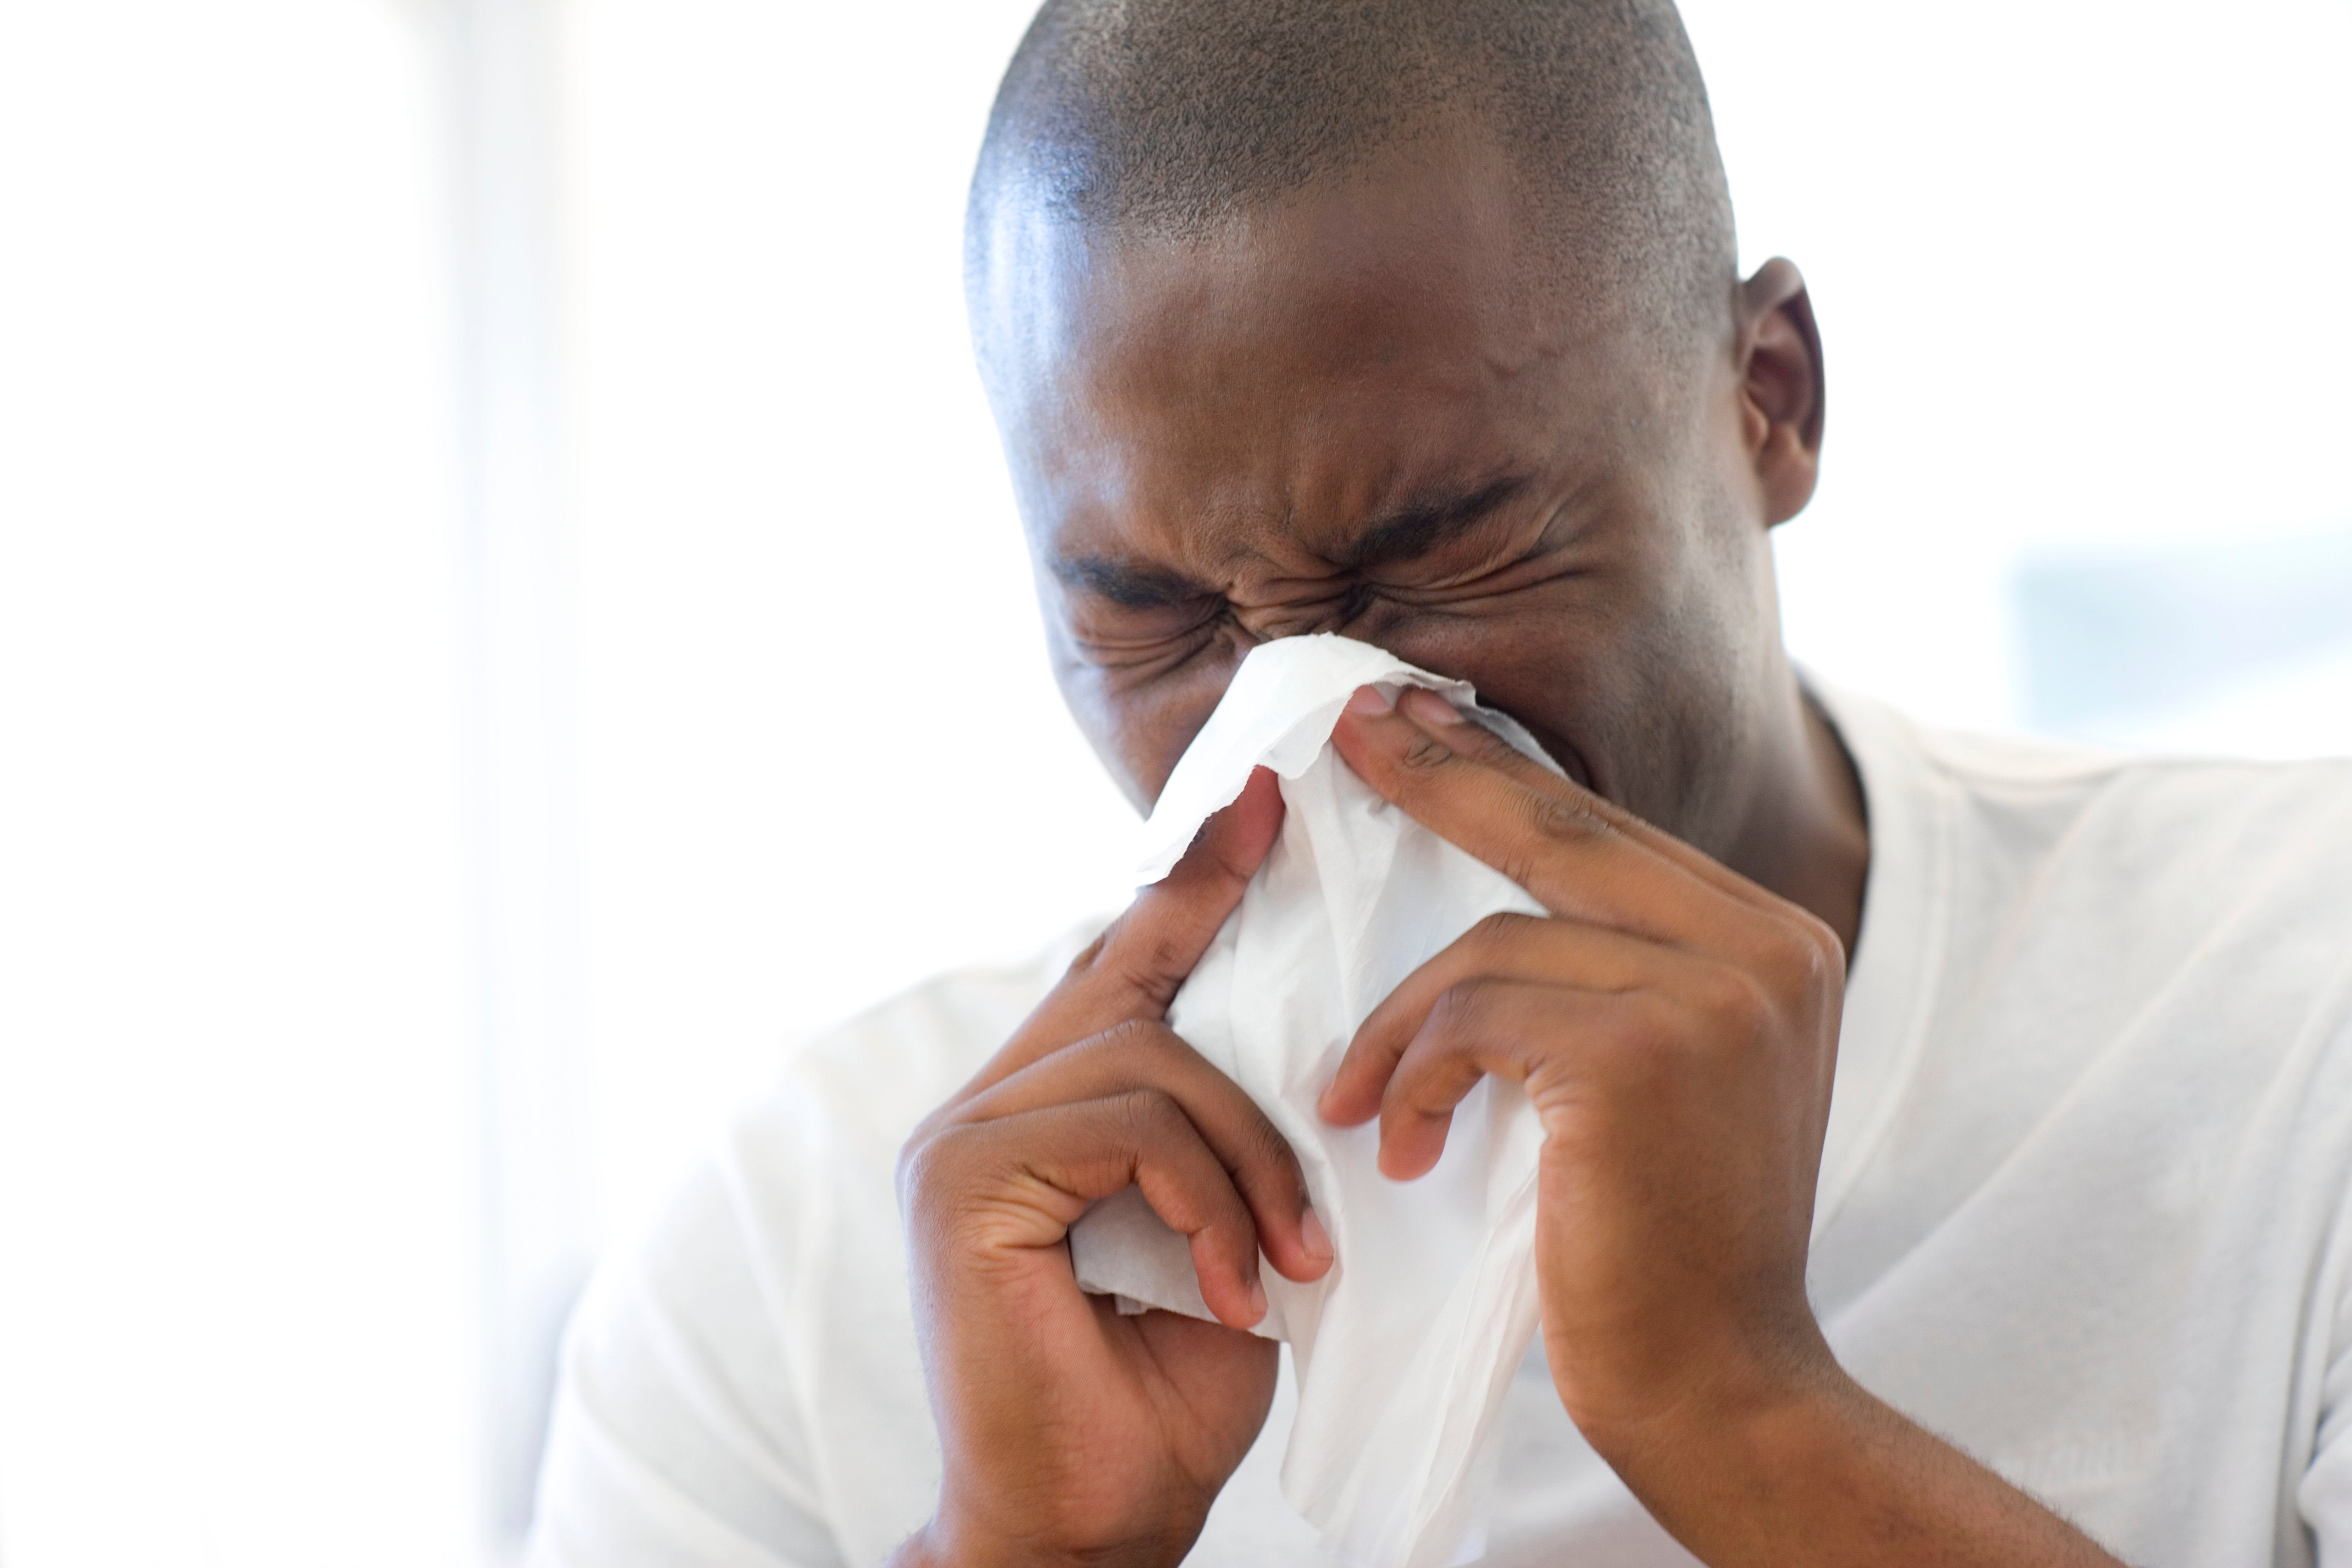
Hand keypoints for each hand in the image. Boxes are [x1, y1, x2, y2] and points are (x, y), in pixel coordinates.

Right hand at [893, 767, 1333, 1567]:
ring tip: (1289, 1262)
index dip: (1189, 885)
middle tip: (1302, 929)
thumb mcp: (1225, 1242)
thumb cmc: (1161, 1401)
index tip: (1261, 807)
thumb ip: (1226, 1146)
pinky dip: (1209, 1196)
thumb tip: (1312, 1061)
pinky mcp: (966, 1182)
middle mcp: (984, 1109)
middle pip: (1126, 980)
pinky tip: (1238, 1287)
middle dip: (1217, 939)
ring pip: (1148, 1058)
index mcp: (1039, 1118)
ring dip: (1249, 1156)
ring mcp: (963, 1139)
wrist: (1089, 1533)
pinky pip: (1127, 1123)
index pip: (1122, 970)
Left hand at [1321, 687, 2122, 1566]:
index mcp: (1776, 943)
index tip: (1414, 722)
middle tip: (1351, 732)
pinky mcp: (1641, 1055)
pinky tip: (1397, 1145)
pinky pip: (1473, 1018)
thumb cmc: (1661, 1242)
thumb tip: (1507, 882)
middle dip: (1440, 778)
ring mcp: (1715, 994)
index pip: (1608, 831)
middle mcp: (1768, 948)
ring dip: (1402, 1024)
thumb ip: (1618, 969)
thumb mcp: (1661, 1077)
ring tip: (1357, 1097)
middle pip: (1558, 833)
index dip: (1500, 771)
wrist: (1718, 1386)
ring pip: (1494, 946)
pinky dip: (1412, 1075)